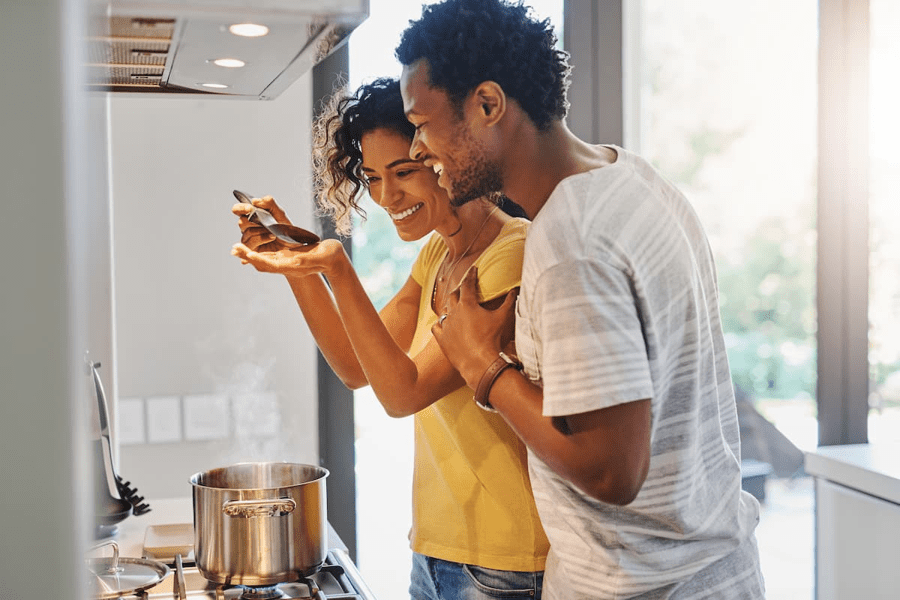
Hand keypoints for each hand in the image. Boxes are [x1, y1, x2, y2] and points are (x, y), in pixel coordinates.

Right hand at [231, 195, 291, 253]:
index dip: (240, 208)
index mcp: (250, 215)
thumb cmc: (283, 227)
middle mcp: (246, 227)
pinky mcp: (251, 248)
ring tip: (273, 231)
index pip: (237, 210)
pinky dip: (263, 238)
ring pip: (248, 232)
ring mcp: (247, 238)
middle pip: (242, 222)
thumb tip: (255, 201)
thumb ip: (269, 203)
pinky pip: (252, 242)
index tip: (250, 208)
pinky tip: (272, 237)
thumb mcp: (279, 212)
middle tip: (266, 222)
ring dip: (262, 230)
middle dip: (255, 221)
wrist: (291, 242)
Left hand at [231, 237, 345, 278]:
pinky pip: (268, 255)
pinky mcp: (287, 256)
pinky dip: (257, 251)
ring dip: (249, 254)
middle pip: (262, 263)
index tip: (244, 252)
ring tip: (237, 248)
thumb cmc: (330, 257)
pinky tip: (251, 246)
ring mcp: (286, 261)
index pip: (270, 264)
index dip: (256, 258)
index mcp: (293, 266)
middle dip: (247, 256)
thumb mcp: (321, 256)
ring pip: (263, 259)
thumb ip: (308, 259)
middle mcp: (287, 265)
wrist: (335, 261)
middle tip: (233, 248)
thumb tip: (295, 260)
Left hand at [431, 266, 517, 387]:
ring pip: (444, 311)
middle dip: (459, 290)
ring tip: (455, 307)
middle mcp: (454, 311)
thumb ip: (509, 302)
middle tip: (464, 288)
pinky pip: (437, 326)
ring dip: (450, 307)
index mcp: (467, 304)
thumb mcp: (502, 318)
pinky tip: (444, 324)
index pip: (468, 284)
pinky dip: (440, 323)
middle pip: (453, 295)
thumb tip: (515, 290)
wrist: (479, 362)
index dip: (471, 275)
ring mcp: (446, 325)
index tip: (473, 269)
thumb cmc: (492, 338)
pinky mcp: (442, 338)